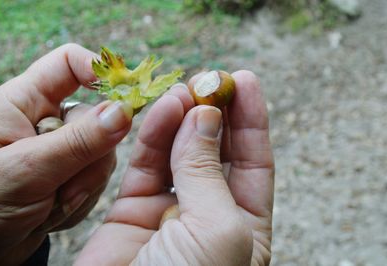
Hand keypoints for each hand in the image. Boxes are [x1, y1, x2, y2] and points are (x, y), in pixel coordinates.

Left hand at [0, 44, 132, 263]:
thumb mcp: (26, 172)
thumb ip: (78, 142)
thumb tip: (124, 111)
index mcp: (22, 104)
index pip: (67, 65)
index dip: (99, 72)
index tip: (126, 96)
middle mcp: (43, 122)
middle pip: (96, 117)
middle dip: (90, 158)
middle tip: (67, 190)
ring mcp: (58, 150)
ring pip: (102, 151)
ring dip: (84, 184)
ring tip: (50, 208)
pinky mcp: (67, 174)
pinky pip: (96, 178)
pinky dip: (81, 199)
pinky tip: (51, 214)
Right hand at [76, 71, 273, 264]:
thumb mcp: (217, 229)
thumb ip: (208, 171)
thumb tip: (205, 117)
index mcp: (244, 227)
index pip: (255, 162)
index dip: (251, 120)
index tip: (244, 81)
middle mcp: (209, 216)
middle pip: (217, 151)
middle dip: (216, 112)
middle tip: (210, 77)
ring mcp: (170, 212)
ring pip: (179, 152)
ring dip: (181, 118)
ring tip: (181, 89)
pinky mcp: (132, 209)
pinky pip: (147, 163)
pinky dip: (153, 135)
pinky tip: (160, 110)